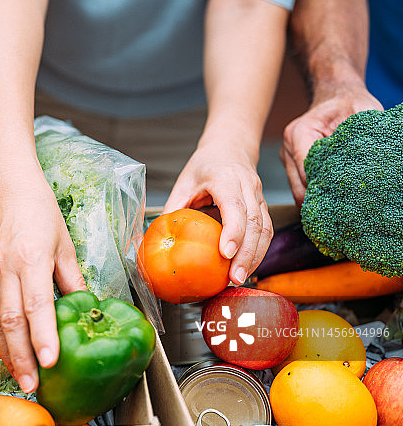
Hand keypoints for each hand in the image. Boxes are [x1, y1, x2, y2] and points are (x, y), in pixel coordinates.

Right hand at [0, 174, 84, 392]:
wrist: (7, 189)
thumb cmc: (41, 212)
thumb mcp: (65, 244)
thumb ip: (72, 279)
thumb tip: (86, 308)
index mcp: (31, 257)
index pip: (36, 304)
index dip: (43, 336)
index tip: (51, 363)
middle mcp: (6, 268)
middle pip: (10, 321)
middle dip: (22, 357)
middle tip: (32, 385)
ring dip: (5, 353)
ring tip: (19, 376)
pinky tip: (1, 351)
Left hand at [164, 146, 271, 284]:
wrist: (230, 148)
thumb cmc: (205, 165)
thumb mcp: (184, 183)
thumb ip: (174, 207)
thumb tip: (158, 236)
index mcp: (225, 177)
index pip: (234, 206)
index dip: (233, 231)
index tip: (226, 253)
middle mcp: (247, 186)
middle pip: (255, 222)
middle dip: (246, 253)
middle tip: (234, 278)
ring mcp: (260, 196)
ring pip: (265, 229)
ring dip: (255, 256)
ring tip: (240, 278)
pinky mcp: (264, 206)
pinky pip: (266, 230)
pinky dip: (258, 251)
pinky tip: (247, 267)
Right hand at [281, 88, 381, 204]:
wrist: (337, 97)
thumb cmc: (350, 103)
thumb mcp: (363, 114)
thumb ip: (362, 138)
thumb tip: (374, 165)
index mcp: (300, 132)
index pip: (307, 169)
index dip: (324, 186)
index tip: (345, 199)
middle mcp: (288, 147)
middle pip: (298, 185)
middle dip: (319, 200)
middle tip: (342, 213)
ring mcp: (288, 158)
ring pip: (298, 190)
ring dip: (316, 200)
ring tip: (338, 212)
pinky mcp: (292, 166)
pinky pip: (301, 186)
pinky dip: (315, 195)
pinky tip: (332, 202)